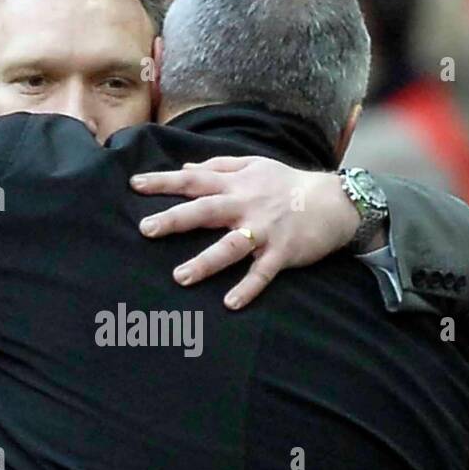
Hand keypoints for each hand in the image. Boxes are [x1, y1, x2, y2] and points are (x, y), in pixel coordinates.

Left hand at [131, 156, 359, 307]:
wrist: (334, 201)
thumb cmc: (288, 184)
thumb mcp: (254, 166)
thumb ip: (218, 167)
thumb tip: (184, 169)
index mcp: (235, 184)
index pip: (193, 180)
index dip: (163, 181)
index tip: (134, 185)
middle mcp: (246, 205)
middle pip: (205, 211)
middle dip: (175, 220)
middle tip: (146, 230)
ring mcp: (264, 230)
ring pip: (231, 246)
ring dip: (206, 262)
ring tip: (180, 277)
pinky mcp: (282, 252)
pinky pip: (262, 273)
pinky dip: (248, 288)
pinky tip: (230, 304)